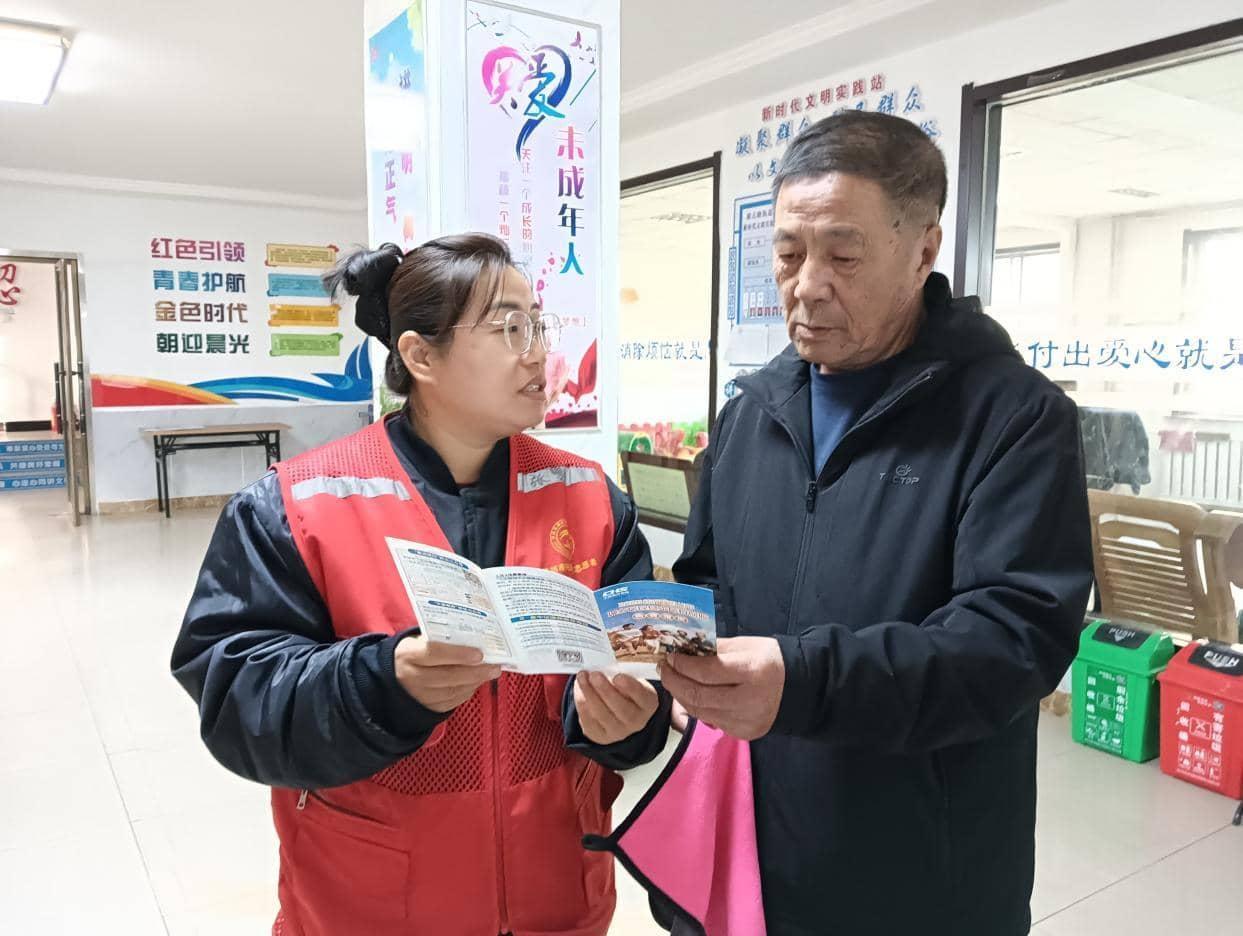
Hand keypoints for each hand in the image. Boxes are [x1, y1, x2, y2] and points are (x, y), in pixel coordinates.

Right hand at [394, 636, 501, 712]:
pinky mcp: (427, 708)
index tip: (478, 654)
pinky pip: (452, 702)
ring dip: (475, 682)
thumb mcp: (419, 639)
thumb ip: (441, 638)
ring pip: (452, 691)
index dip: (457, 654)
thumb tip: (474, 636)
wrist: (393, 676)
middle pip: (447, 676)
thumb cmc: (414, 652)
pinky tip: (477, 682)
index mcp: (408, 654)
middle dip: (475, 671)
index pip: (433, 653)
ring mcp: (418, 695)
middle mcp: (411, 676)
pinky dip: (468, 692)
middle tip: (494, 666)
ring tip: (491, 672)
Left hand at [574, 670, 659, 744]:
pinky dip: (581, 704)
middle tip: (594, 675)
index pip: (642, 696)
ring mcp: (618, 732)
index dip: (630, 687)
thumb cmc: (626, 689)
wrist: (620, 711)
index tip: (618, 676)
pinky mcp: (601, 736)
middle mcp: (636, 721)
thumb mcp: (631, 678)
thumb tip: (605, 664)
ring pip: (602, 714)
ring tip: (582, 677)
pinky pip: (588, 721)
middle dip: (605, 690)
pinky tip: (579, 689)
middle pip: (620, 708)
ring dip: (589, 694)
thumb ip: (622, 672)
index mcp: (648, 703)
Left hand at [659, 637, 785, 740]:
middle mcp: (751, 700)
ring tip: (673, 681)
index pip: (708, 671)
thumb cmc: (770, 661)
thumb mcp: (745, 645)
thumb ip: (715, 648)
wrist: (798, 689)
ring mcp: (747, 721)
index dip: (683, 665)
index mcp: (753, 671)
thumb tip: (683, 650)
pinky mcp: (744, 733)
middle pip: (699, 695)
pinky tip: (690, 695)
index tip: (670, 657)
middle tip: (664, 669)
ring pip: (701, 711)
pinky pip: (711, 721)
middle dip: (675, 682)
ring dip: (681, 696)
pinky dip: (697, 707)